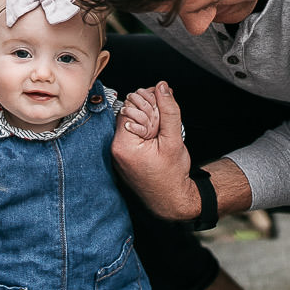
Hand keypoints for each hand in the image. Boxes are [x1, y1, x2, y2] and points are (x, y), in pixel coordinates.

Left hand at [111, 81, 200, 220]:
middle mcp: (115, 149)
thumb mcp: (174, 140)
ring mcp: (118, 154)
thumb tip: (162, 88)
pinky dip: (144, 131)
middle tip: (163, 122)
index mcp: (123, 145)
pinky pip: (131, 135)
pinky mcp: (124, 157)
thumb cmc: (172, 176)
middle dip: (147, 111)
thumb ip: (168, 111)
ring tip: (161, 132)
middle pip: (128, 113)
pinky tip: (156, 138)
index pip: (129, 107)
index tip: (161, 111)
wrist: (172, 201)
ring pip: (130, 123)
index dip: (147, 104)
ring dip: (146, 120)